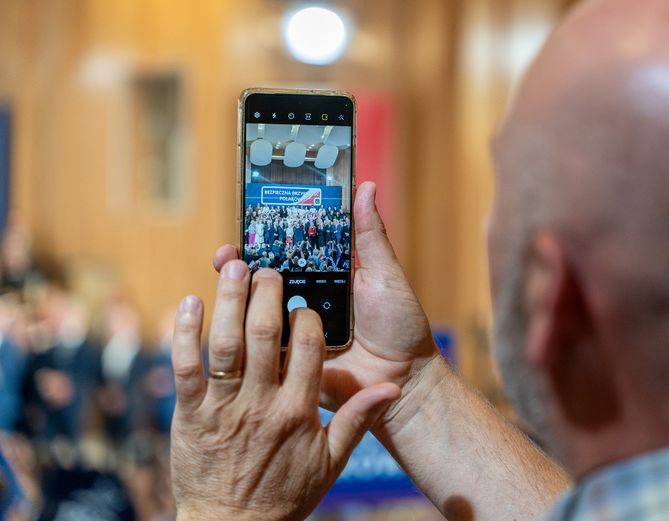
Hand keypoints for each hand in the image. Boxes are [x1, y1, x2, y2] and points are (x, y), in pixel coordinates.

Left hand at [171, 265, 400, 519]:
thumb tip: (392, 389)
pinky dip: (184, 333)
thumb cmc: (285, 495)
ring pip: (224, 344)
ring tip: (232, 267)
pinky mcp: (190, 414)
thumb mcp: (331, 462)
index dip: (307, 317)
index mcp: (297, 412)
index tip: (304, 304)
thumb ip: (358, 419)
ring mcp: (222, 408)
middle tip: (267, 268)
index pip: (307, 348)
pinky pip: (184, 367)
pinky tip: (190, 302)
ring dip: (227, 300)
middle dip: (266, 293)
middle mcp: (260, 404)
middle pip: (263, 335)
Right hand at [212, 182, 442, 427]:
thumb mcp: (385, 275)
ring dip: (240, 298)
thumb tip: (364, 186)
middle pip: (267, 280)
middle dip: (243, 266)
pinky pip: (265, 349)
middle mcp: (307, 301)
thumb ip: (369, 235)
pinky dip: (246, 337)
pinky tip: (229, 322)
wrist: (406, 380)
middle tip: (228, 255)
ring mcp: (298, 332)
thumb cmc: (401, 326)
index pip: (290, 251)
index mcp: (327, 277)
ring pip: (260, 312)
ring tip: (226, 281)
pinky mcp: (293, 362)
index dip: (267, 237)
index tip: (247, 221)